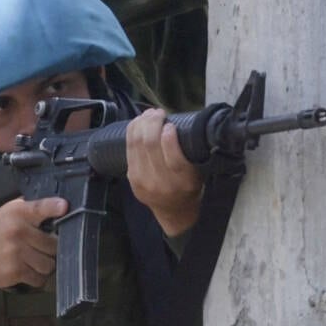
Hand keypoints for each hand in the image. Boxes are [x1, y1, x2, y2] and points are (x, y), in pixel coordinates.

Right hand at [0, 197, 68, 298]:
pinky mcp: (15, 271)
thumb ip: (29, 208)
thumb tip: (58, 206)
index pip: (40, 207)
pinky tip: (27, 271)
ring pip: (49, 264)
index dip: (54, 207)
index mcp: (18, 213)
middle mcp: (18, 231)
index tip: (64, 207)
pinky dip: (36, 277)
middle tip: (39, 249)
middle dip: (49, 250)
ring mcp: (17, 252)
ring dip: (44, 265)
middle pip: (54, 245)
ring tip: (32, 261)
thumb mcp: (6, 212)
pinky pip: (39, 278)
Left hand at [126, 110, 203, 237]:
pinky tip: (138, 123)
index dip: (168, 136)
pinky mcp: (131, 179)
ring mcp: (143, 181)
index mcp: (183, 181)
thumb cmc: (189, 187)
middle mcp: (161, 183)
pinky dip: (132, 132)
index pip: (172, 156)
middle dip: (152, 122)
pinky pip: (128, 150)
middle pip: (150, 145)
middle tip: (158, 113)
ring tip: (148, 114)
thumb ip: (189, 152)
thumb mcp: (197, 173)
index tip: (170, 124)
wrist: (174, 211)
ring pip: (136, 144)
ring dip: (141, 124)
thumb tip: (176, 122)